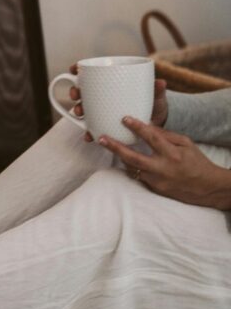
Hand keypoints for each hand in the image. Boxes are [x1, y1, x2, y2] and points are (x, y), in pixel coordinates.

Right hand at [68, 63, 167, 141]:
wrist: (157, 125)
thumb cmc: (154, 106)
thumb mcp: (156, 97)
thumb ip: (157, 90)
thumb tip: (161, 83)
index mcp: (112, 83)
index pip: (91, 73)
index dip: (78, 69)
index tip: (74, 69)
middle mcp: (102, 96)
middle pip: (82, 89)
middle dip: (74, 91)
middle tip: (76, 94)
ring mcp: (101, 110)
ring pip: (83, 107)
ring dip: (77, 109)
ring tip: (80, 113)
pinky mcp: (103, 125)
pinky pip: (92, 127)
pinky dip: (89, 131)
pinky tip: (89, 135)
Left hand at [99, 117, 230, 209]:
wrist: (207, 188)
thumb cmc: (196, 162)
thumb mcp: (186, 144)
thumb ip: (165, 135)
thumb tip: (146, 126)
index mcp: (172, 155)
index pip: (152, 138)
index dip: (137, 127)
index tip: (124, 118)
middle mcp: (162, 169)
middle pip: (133, 158)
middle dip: (114, 147)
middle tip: (101, 138)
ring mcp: (156, 181)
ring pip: (131, 168)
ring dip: (120, 156)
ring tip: (108, 144)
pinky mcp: (153, 189)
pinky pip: (137, 176)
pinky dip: (131, 166)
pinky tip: (125, 158)